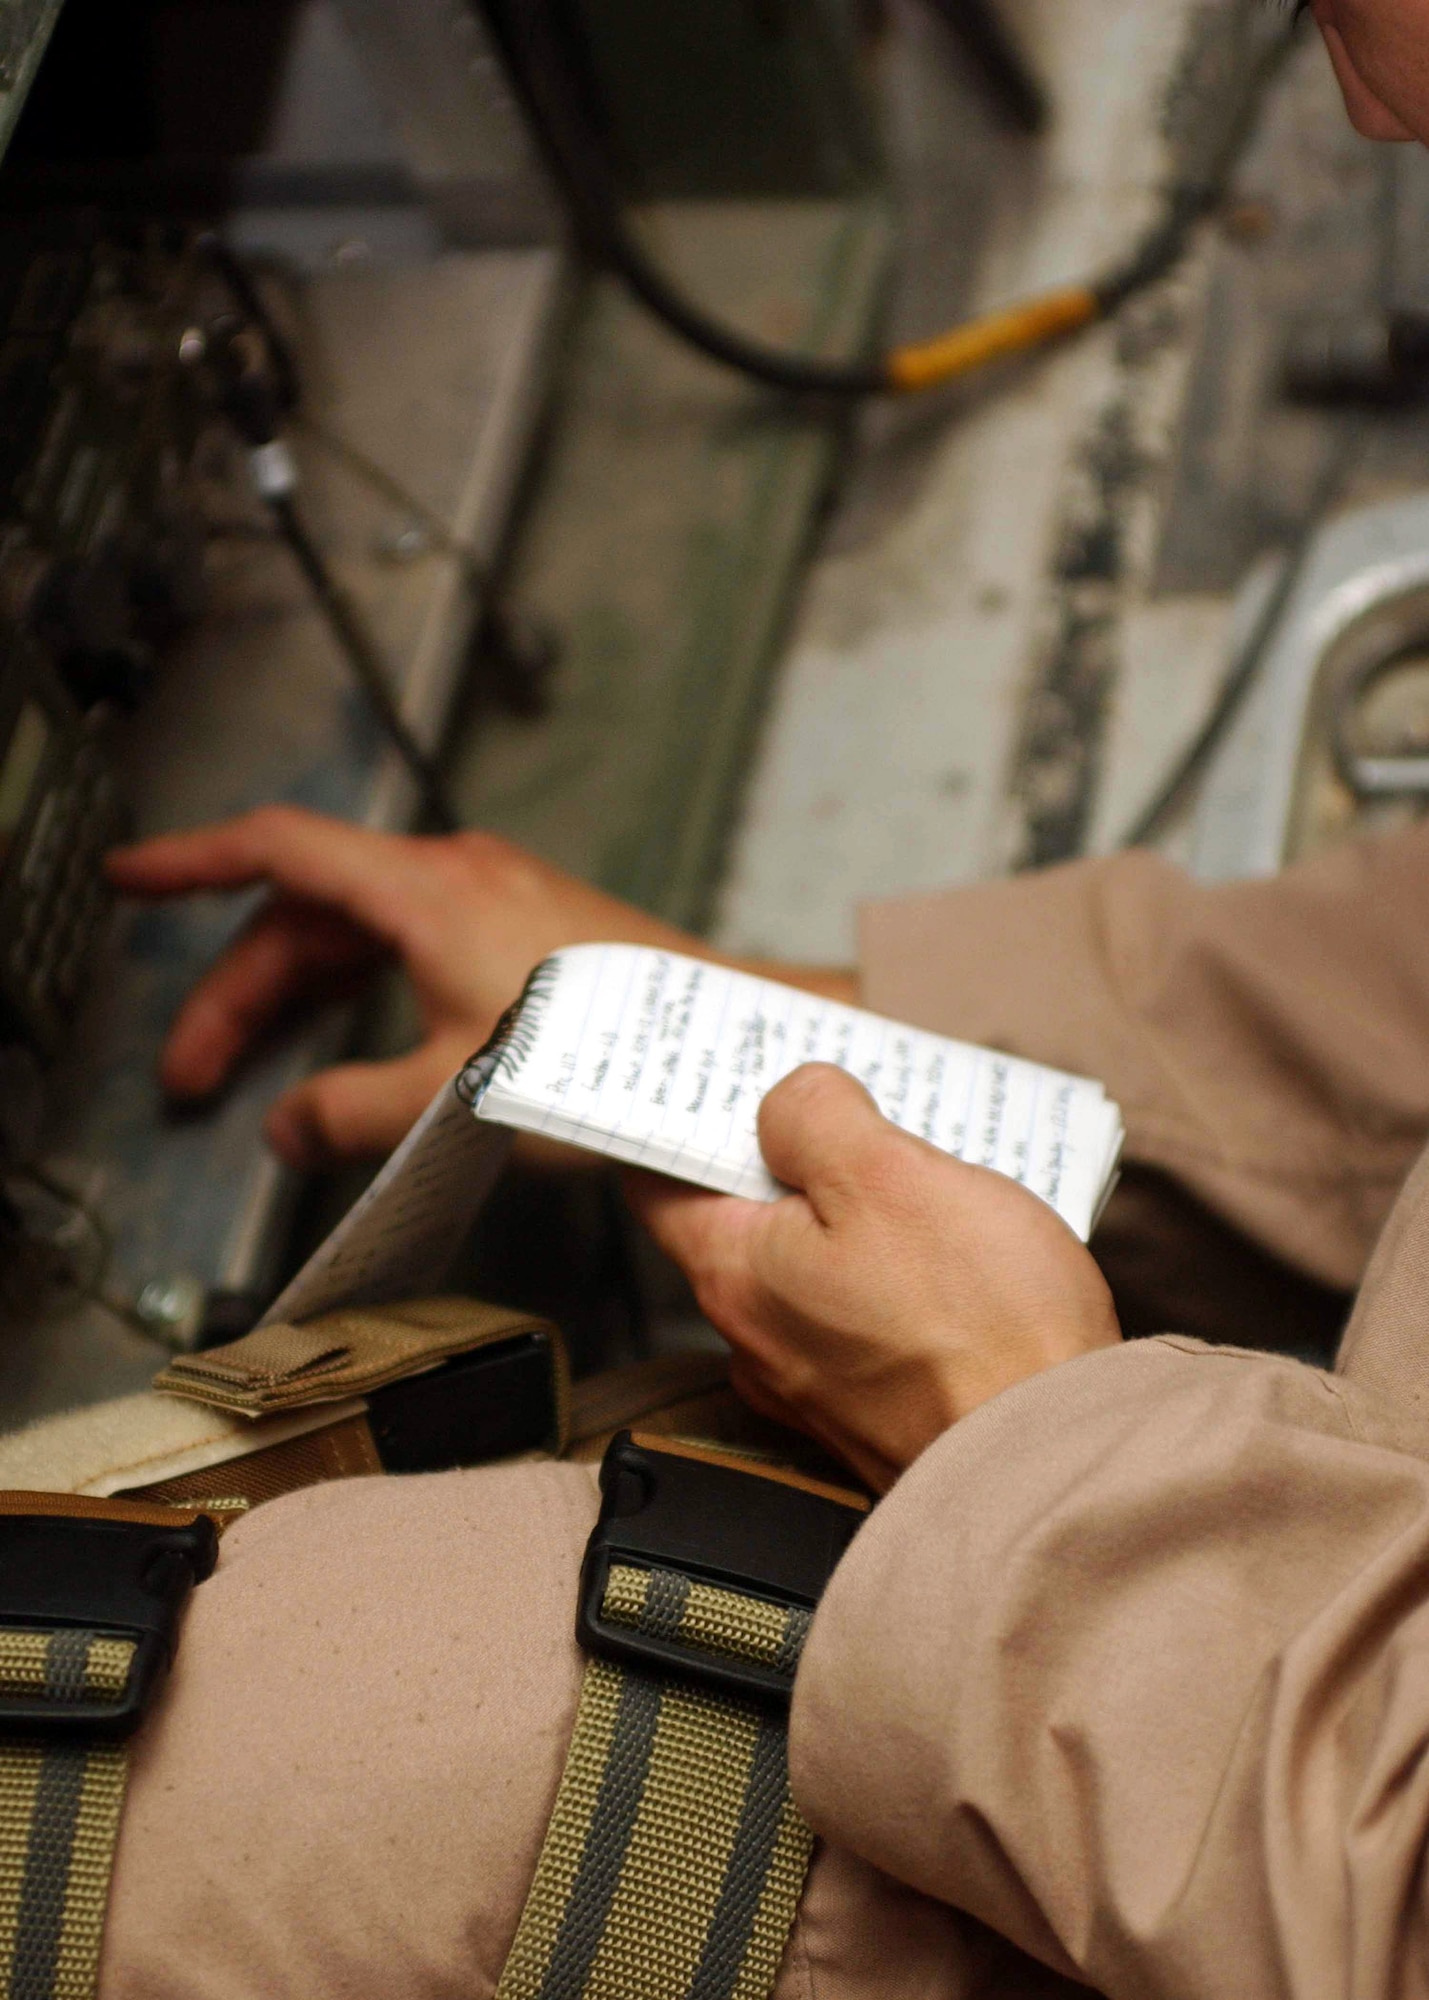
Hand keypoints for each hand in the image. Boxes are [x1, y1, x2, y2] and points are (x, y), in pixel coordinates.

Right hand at [108, 807, 855, 1167]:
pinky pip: (409, 949)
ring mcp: (494, 900)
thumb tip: (290, 1127)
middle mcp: (455, 878)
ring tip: (259, 1075)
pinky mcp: (525, 933)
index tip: (132, 876)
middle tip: (194, 1066)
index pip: (276, 850)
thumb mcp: (454, 1092)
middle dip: (240, 991)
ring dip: (300, 1000)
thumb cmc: (614, 1054)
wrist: (720, 1043)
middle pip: (308, 912)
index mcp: (424, 889)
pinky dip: (362, 997)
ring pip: (359, 935)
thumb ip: (352, 1111)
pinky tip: (356, 1054)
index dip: (190, 862)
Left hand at [627, 1064, 1120, 1490]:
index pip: (659, 1183)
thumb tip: (787, 1106)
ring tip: (922, 1173)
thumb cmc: (976, 1325)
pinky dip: (898, 1275)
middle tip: (848, 1106)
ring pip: (816, 1269)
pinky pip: (870, 1318)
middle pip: (746, 1222)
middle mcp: (759, 1340)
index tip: (720, 1079)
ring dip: (856, 1218)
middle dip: (791, 1161)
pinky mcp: (882, 1412)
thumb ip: (814, 1119)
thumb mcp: (886, 1174)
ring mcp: (819, 1386)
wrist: (1054, 1467)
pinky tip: (957, 1250)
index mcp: (735, 1274)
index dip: (684, 1121)